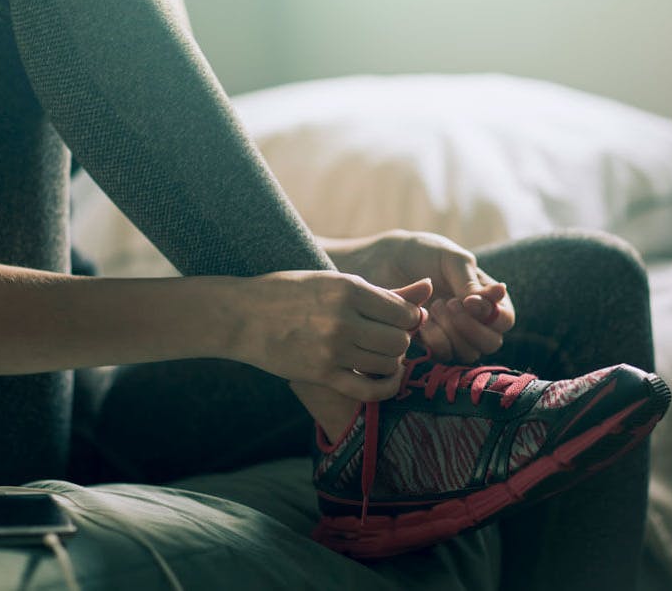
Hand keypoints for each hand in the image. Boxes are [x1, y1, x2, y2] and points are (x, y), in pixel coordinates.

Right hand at [231, 270, 431, 401]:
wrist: (241, 315)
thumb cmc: (290, 292)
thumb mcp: (336, 282)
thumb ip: (385, 290)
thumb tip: (429, 288)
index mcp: (349, 289)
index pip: (405, 312)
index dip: (410, 319)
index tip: (399, 320)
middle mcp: (344, 318)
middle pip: (400, 339)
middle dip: (401, 341)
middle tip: (388, 338)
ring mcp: (333, 348)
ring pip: (389, 363)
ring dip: (392, 362)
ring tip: (380, 354)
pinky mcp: (322, 374)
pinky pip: (370, 389)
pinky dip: (386, 387)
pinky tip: (385, 378)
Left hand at [325, 230, 514, 362]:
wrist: (381, 262)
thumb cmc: (420, 254)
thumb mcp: (449, 258)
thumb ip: (471, 280)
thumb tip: (498, 296)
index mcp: (486, 297)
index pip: (505, 318)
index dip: (491, 315)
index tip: (468, 301)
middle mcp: (475, 320)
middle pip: (492, 343)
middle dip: (470, 328)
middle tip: (447, 305)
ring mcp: (454, 336)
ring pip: (469, 354)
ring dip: (452, 333)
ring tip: (433, 308)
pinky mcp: (431, 346)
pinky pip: (444, 357)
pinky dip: (435, 342)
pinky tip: (422, 322)